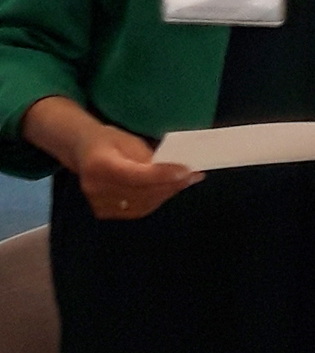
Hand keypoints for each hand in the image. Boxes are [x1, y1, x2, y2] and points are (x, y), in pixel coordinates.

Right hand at [21, 96, 201, 219]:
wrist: (82, 152)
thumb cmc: (109, 141)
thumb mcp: (129, 142)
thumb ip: (150, 159)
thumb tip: (178, 170)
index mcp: (99, 165)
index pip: (137, 175)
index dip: (163, 175)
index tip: (187, 171)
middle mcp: (96, 187)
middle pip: (143, 192)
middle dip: (172, 184)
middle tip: (194, 176)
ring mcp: (98, 202)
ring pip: (143, 203)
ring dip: (168, 193)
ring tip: (185, 181)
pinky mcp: (103, 211)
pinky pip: (138, 209)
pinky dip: (156, 199)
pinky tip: (169, 189)